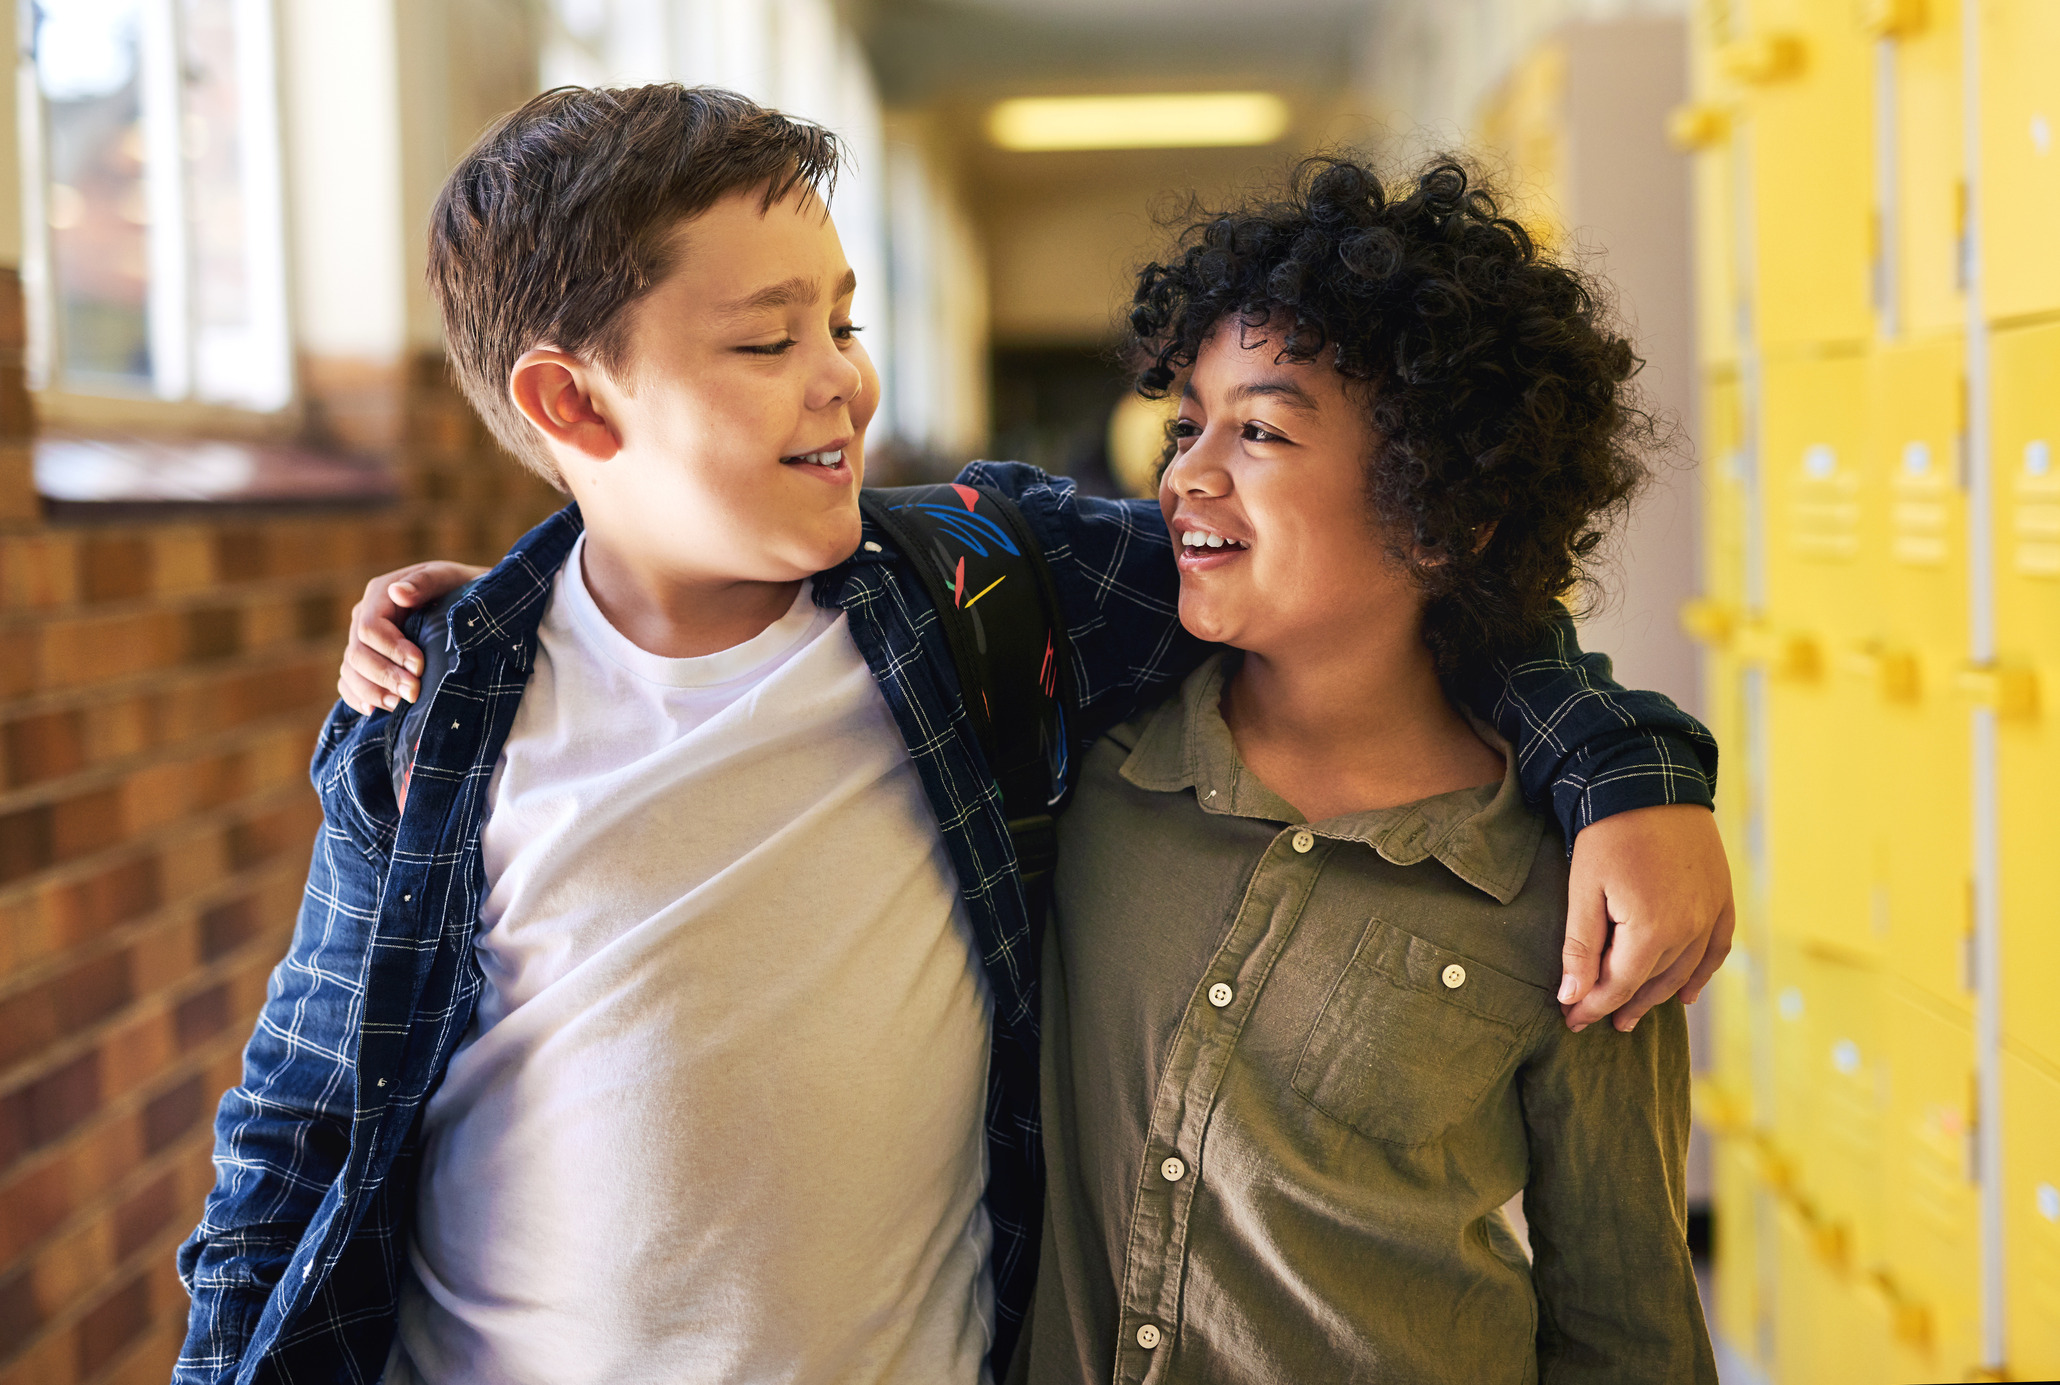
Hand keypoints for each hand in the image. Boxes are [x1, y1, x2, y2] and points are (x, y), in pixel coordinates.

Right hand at [337, 561, 487, 713]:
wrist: (470, 606)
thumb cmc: (461, 589)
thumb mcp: (449, 578)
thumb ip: (425, 582)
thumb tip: (398, 593)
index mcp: (380, 594)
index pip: (370, 628)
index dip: (391, 651)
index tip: (420, 666)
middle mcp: (365, 616)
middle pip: (357, 654)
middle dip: (385, 676)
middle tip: (414, 693)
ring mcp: (363, 641)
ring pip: (350, 671)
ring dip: (371, 691)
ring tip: (398, 705)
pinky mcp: (366, 661)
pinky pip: (349, 682)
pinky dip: (357, 697)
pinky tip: (373, 710)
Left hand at [1558, 803, 1734, 1032]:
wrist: (1651, 782)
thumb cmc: (1608, 834)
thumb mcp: (1584, 890)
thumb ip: (1580, 948)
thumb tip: (1571, 998)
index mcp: (1652, 931)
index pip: (1619, 986)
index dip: (1593, 1006)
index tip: (1571, 1020)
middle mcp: (1690, 930)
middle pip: (1651, 983)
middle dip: (1620, 1004)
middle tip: (1594, 1020)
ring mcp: (1711, 915)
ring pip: (1684, 973)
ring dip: (1657, 996)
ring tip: (1631, 1014)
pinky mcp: (1722, 898)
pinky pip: (1716, 950)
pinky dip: (1701, 975)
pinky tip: (1685, 994)